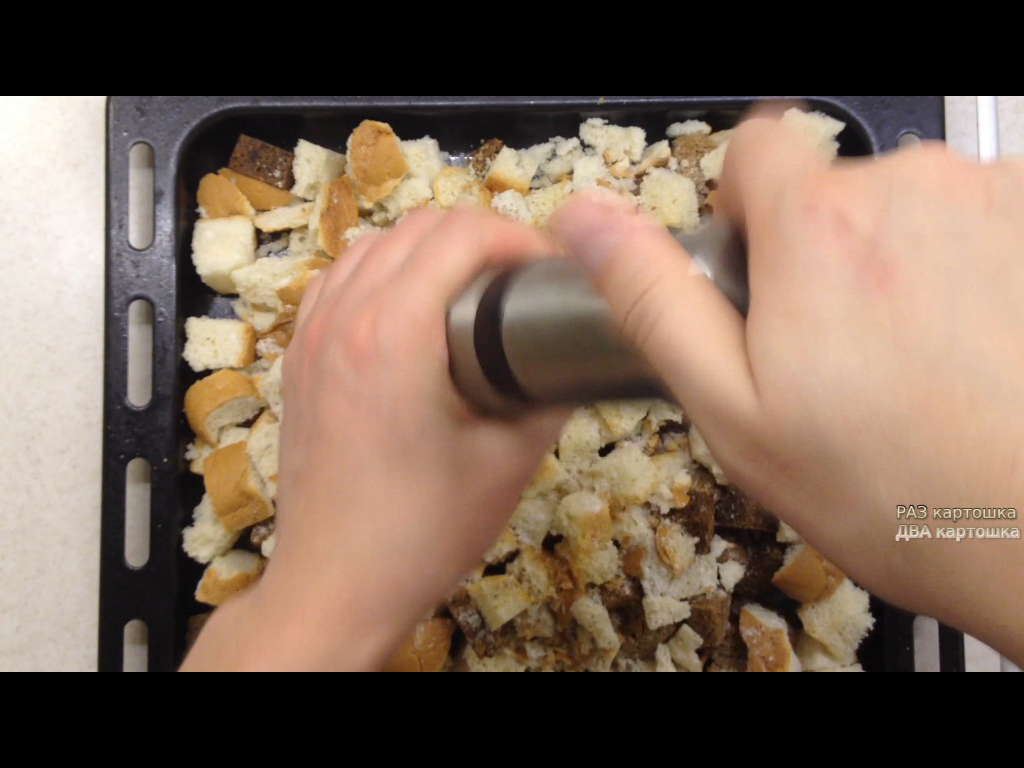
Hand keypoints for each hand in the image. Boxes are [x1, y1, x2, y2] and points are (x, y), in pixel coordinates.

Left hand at [183, 207, 566, 670]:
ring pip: (374, 243)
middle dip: (482, 238)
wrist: (336, 585)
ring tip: (473, 287)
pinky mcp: (297, 358)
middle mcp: (343, 315)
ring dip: (429, 248)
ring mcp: (310, 334)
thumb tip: (567, 356)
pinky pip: (339, 279)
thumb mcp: (509, 461)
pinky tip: (409, 307)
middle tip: (524, 279)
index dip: (522, 237)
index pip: (463, 234)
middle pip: (419, 226)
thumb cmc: (422, 530)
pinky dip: (381, 270)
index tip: (553, 271)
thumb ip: (548, 392)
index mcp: (394, 330)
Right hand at [550, 121, 1023, 663]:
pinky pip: (982, 226)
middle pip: (835, 188)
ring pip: (911, 210)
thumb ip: (654, 298)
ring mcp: (997, 203)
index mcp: (817, 226)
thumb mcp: (732, 408)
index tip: (761, 278)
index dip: (746, 209)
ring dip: (901, 263)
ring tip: (913, 363)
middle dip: (823, 251)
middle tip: (835, 353)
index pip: (757, 147)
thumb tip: (583, 220)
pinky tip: (973, 350)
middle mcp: (912, 188)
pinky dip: (970, 271)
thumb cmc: (884, 487)